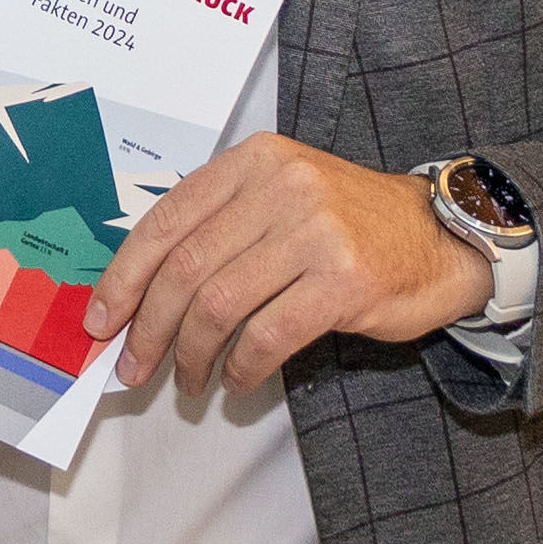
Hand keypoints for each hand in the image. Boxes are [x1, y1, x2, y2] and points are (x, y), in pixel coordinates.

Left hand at [86, 136, 492, 394]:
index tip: (101, 320)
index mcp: (253, 161)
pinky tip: (236, 381)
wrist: (441, 235)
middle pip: (185, 268)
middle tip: (132, 365)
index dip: (124, 276)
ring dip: (190, 354)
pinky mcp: (345, 281)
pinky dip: (242, 367)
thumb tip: (141, 292)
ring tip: (185, 380)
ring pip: (220, 305)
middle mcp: (282, 187)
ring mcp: (316, 232)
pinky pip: (269, 335)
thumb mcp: (279, 197)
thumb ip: (218, 228)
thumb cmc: (348, 224)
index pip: (165, 220)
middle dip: (148, 326)